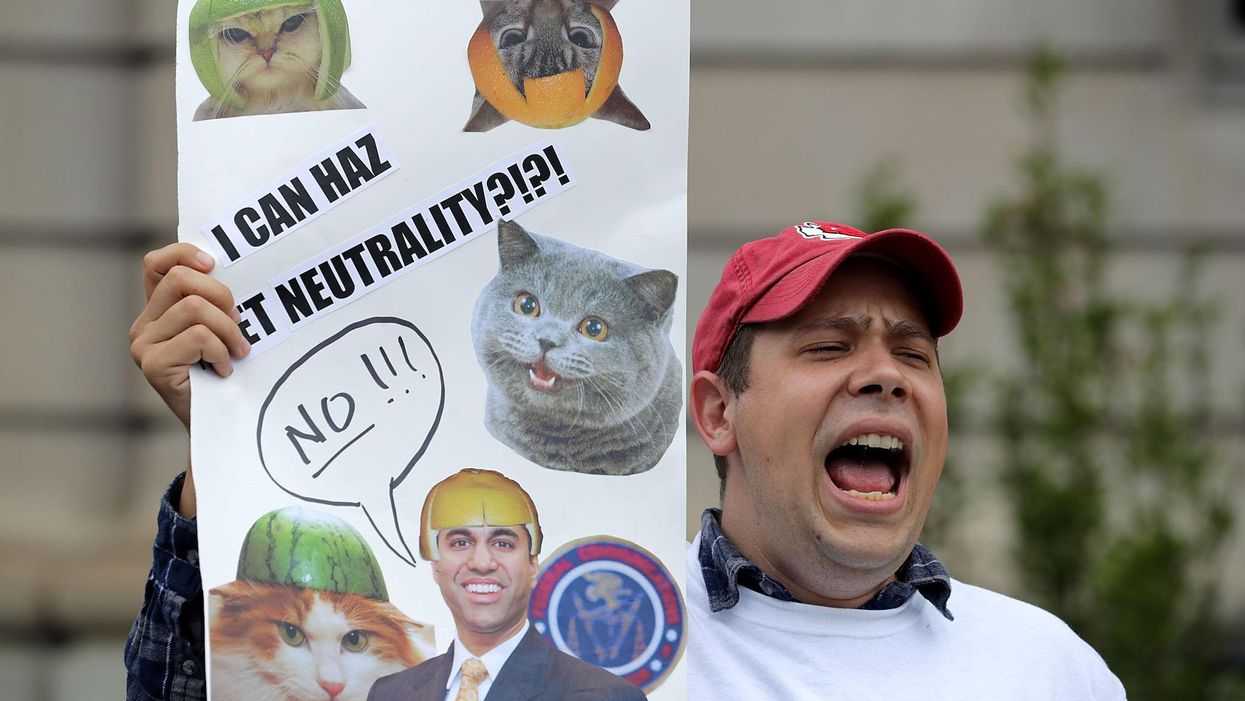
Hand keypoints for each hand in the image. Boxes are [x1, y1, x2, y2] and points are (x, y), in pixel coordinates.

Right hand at [129, 243, 250, 429]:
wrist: (220, 422)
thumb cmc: (225, 374)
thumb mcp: (222, 330)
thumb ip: (216, 303)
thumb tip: (230, 269)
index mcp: (158, 311)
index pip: (157, 264)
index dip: (184, 254)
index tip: (213, 264)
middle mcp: (143, 325)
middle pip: (181, 280)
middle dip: (222, 297)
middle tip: (239, 324)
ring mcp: (143, 344)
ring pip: (194, 308)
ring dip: (228, 330)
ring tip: (236, 352)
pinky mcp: (152, 364)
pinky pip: (198, 337)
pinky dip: (220, 351)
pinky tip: (223, 370)